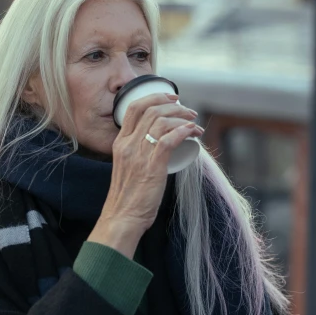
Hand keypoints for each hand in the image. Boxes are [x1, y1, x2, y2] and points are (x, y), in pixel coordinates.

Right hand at [91, 93, 202, 254]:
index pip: (135, 107)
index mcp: (120, 143)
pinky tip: (192, 132)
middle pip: (152, 110)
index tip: (173, 98)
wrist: (122, 218)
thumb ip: (137, 155)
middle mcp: (128, 145)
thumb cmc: (128, 198)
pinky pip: (168, 140)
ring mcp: (139, 155)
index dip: (156, 96)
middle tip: (190, 112)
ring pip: (162, 121)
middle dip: (175, 106)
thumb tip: (158, 146)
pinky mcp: (152, 167)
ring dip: (183, 118)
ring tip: (195, 125)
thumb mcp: (127, 168)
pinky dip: (183, 131)